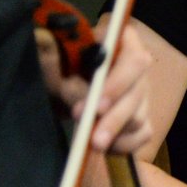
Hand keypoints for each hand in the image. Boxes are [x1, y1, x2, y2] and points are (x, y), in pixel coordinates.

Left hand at [40, 17, 154, 154]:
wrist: (62, 89)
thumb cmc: (61, 68)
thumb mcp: (54, 60)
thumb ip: (52, 54)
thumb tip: (42, 40)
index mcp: (122, 42)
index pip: (134, 60)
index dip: (118, 84)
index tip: (96, 106)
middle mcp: (139, 67)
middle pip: (139, 93)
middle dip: (115, 118)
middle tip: (94, 139)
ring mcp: (143, 93)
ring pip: (140, 117)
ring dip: (115, 133)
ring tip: (91, 143)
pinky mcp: (143, 116)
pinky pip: (142, 135)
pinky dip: (124, 145)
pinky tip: (105, 147)